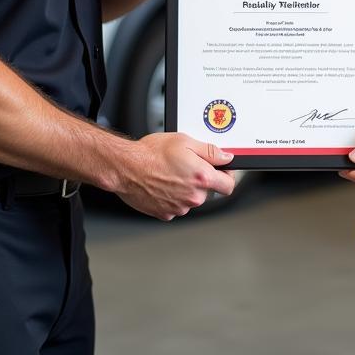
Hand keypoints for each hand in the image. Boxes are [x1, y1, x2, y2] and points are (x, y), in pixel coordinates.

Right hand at [116, 132, 235, 219]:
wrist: (126, 168)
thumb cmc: (151, 153)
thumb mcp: (184, 141)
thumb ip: (210, 151)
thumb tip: (226, 157)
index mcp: (201, 177)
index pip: (228, 185)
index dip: (227, 176)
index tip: (222, 170)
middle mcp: (193, 196)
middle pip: (208, 190)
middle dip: (200, 179)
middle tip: (185, 165)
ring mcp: (180, 208)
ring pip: (191, 198)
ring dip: (185, 188)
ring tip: (169, 173)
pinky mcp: (166, 214)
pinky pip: (176, 205)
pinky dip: (172, 196)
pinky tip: (162, 183)